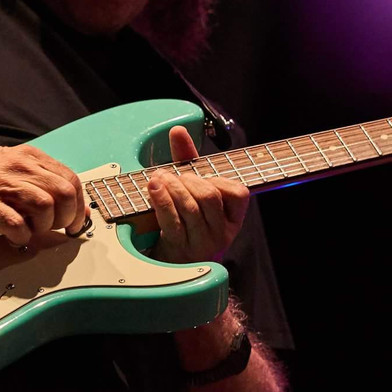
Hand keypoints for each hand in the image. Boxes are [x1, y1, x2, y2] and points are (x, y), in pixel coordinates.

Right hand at [0, 144, 88, 245]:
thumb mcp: (13, 170)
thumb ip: (42, 184)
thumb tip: (74, 208)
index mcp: (29, 158)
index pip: (71, 179)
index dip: (79, 205)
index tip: (76, 221)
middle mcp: (19, 167)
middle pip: (64, 193)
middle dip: (66, 217)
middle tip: (57, 229)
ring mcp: (1, 184)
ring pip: (45, 206)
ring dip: (45, 226)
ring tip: (34, 231)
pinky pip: (16, 223)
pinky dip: (22, 235)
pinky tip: (16, 236)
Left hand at [147, 126, 249, 263]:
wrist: (170, 262)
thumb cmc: (185, 221)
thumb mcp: (192, 190)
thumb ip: (187, 159)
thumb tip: (178, 130)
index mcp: (232, 218)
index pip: (238, 193)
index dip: (218, 179)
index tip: (197, 176)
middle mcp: (221, 232)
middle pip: (210, 196)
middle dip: (188, 180)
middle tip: (171, 175)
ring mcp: (200, 243)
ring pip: (190, 207)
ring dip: (171, 186)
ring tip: (158, 177)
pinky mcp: (179, 249)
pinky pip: (171, 220)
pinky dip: (161, 199)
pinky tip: (152, 187)